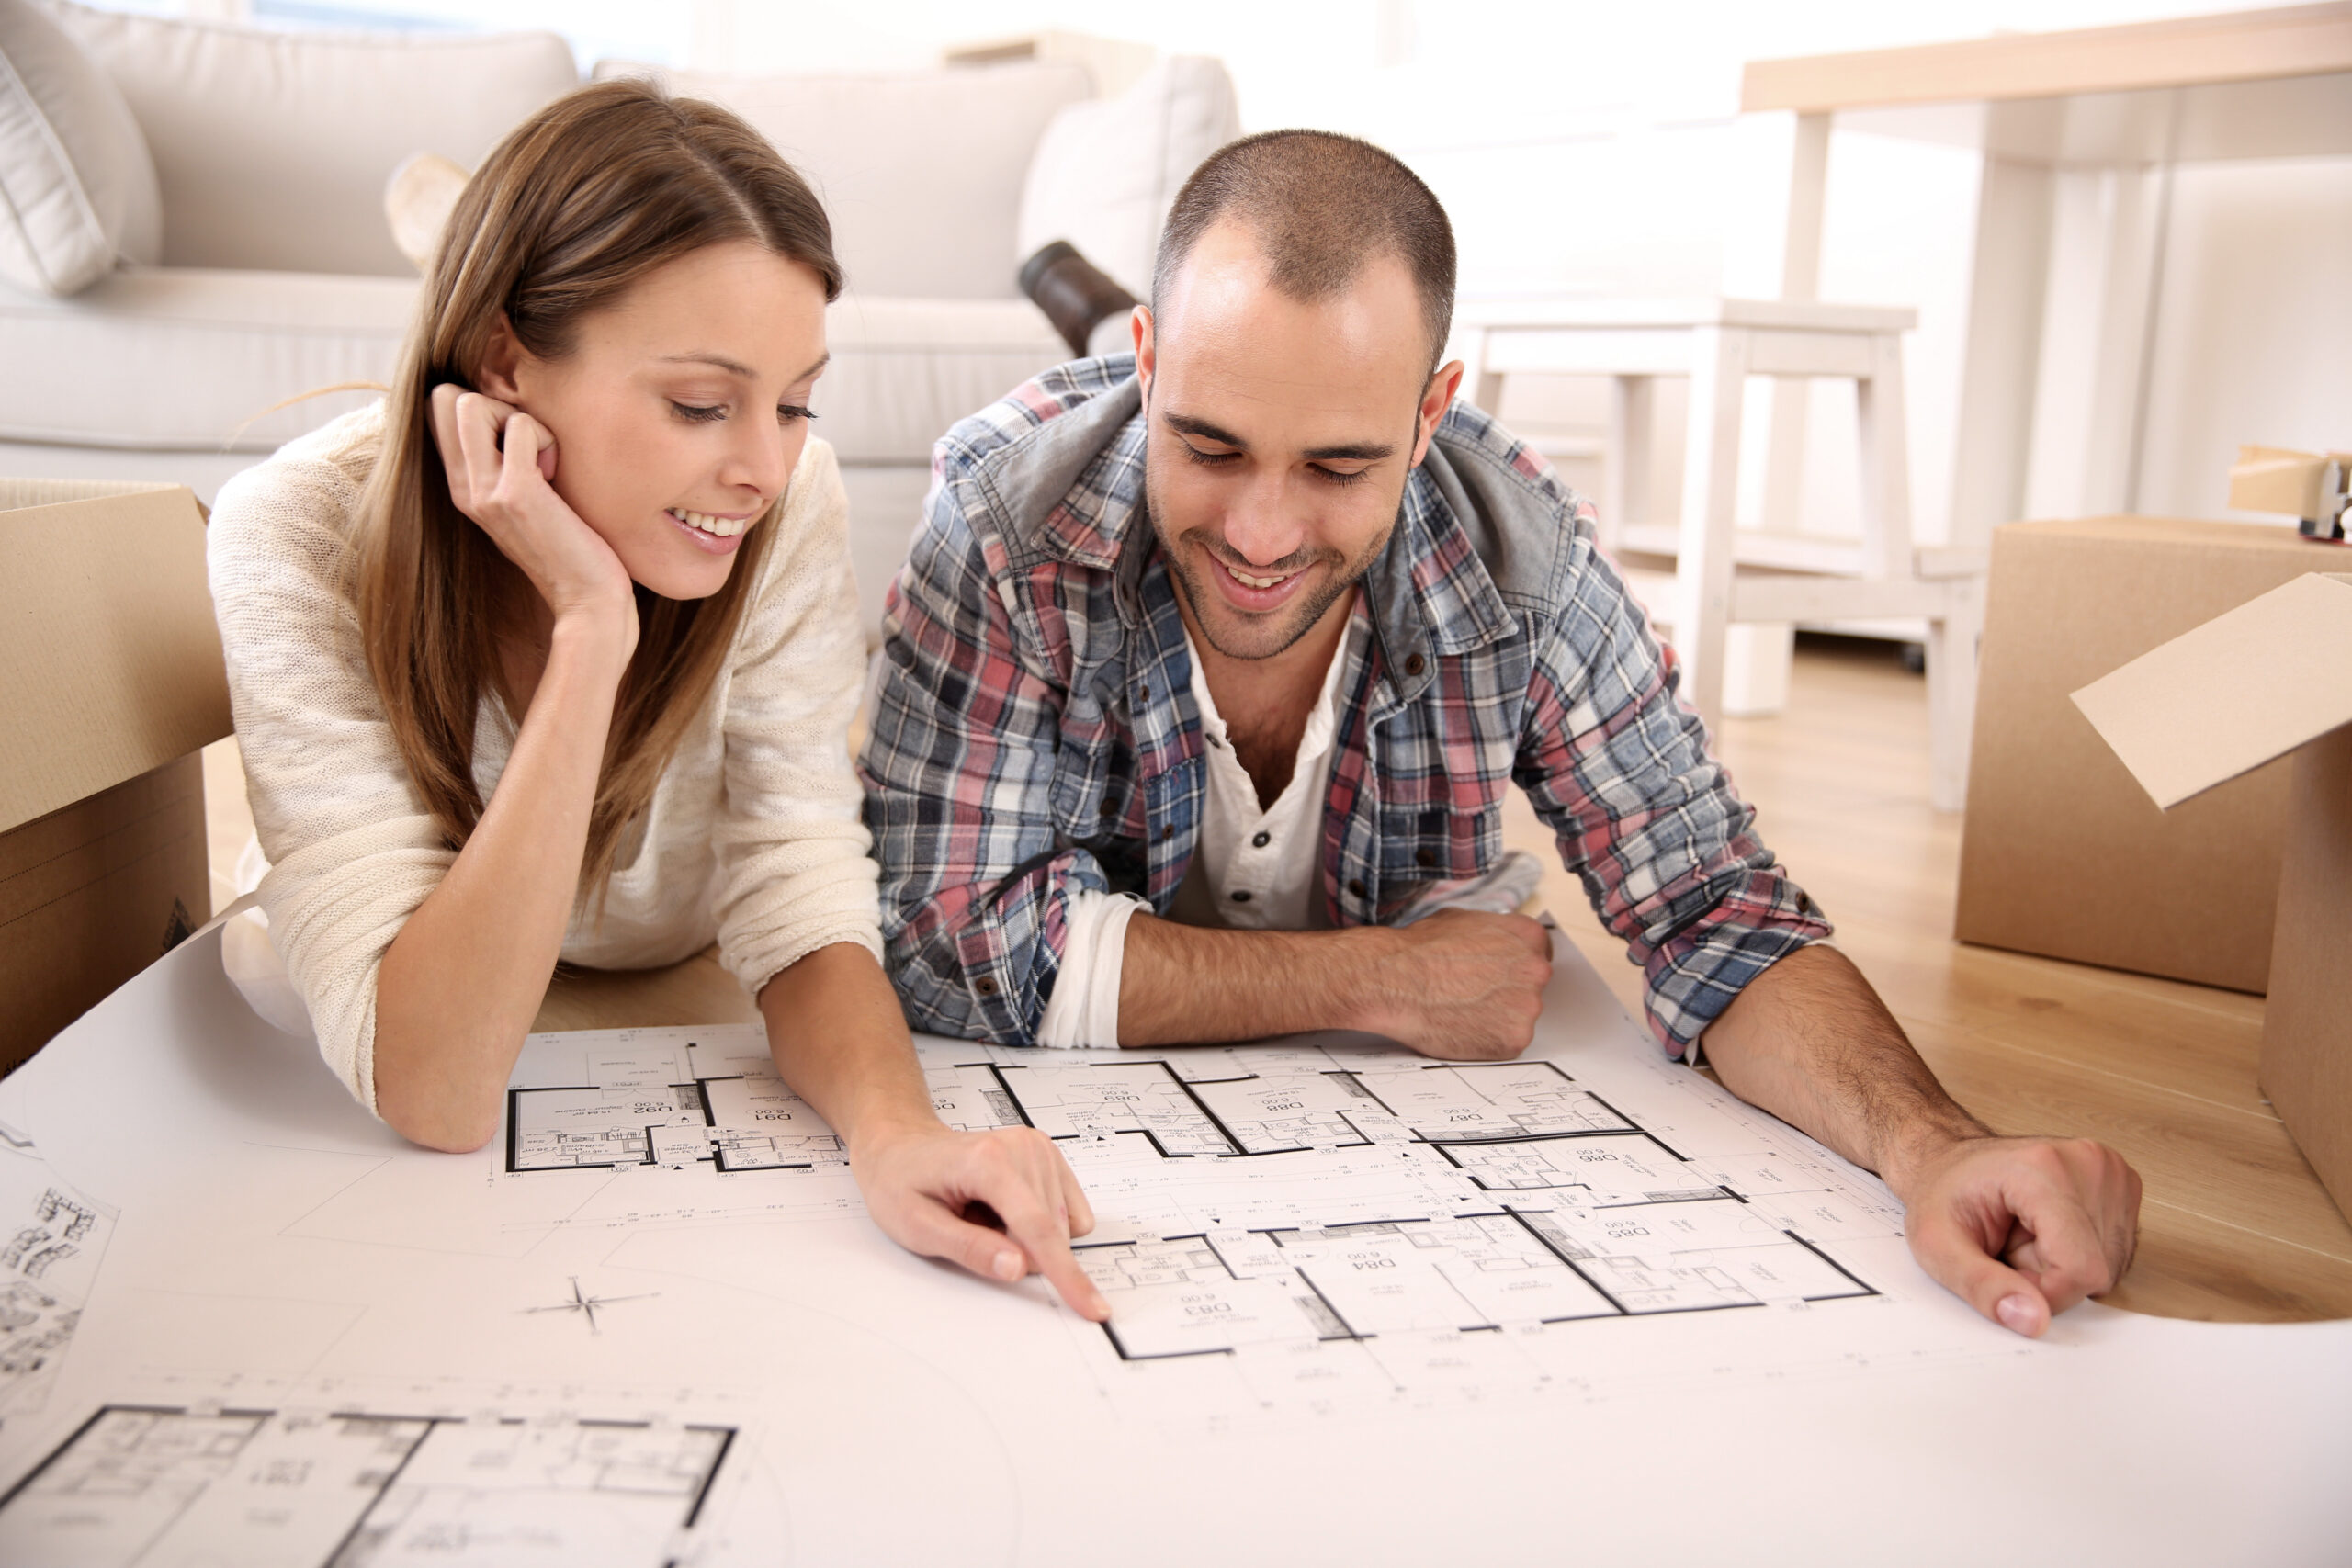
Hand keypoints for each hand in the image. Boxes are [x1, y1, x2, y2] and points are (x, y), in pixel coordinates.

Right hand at [428, 383, 634, 634]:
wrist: (588, 602)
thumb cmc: (571, 549)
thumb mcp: (527, 503)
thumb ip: (510, 465)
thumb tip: (517, 420)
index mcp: (462, 487)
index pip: (437, 410)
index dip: (482, 409)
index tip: (519, 446)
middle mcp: (463, 487)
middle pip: (444, 398)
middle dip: (494, 405)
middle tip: (530, 448)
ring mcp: (484, 490)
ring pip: (471, 402)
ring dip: (517, 418)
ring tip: (543, 462)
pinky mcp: (515, 494)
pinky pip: (520, 425)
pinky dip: (547, 437)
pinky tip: (558, 477)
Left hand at [849, 1121, 1109, 1320]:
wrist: (902, 1146)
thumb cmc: (901, 1182)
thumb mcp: (918, 1227)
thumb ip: (970, 1249)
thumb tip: (1018, 1269)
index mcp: (989, 1163)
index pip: (1038, 1229)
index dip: (1066, 1274)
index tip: (1092, 1308)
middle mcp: (1023, 1148)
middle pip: (1052, 1231)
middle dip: (1021, 1253)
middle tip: (973, 1231)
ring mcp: (1039, 1148)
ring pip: (1063, 1226)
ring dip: (1028, 1238)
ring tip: (983, 1217)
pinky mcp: (1048, 1156)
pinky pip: (1068, 1213)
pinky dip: (1041, 1225)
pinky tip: (1005, 1211)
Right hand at [1358, 908, 1553, 1060]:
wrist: (1395, 981)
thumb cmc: (1419, 950)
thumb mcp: (1460, 918)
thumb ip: (1491, 931)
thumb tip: (1491, 940)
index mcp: (1527, 936)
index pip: (1537, 954)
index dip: (1513, 967)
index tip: (1498, 975)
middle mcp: (1535, 969)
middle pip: (1531, 986)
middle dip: (1506, 992)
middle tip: (1474, 995)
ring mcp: (1527, 1007)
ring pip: (1519, 1016)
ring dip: (1497, 1017)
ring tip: (1462, 1011)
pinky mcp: (1514, 1039)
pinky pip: (1507, 1042)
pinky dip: (1488, 1040)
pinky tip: (1463, 1028)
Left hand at [1899, 1134, 2140, 1335]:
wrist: (1948, 1163)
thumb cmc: (1942, 1196)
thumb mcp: (1938, 1246)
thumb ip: (1983, 1287)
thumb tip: (2034, 1322)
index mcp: (2044, 1169)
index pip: (2080, 1268)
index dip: (2045, 1294)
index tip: (2006, 1275)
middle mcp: (2089, 1164)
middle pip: (2095, 1270)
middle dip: (2048, 1278)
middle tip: (2007, 1248)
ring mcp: (2110, 1172)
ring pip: (2108, 1267)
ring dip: (2063, 1268)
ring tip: (2023, 1236)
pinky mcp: (2121, 1187)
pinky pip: (2113, 1253)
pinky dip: (2077, 1255)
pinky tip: (2045, 1232)